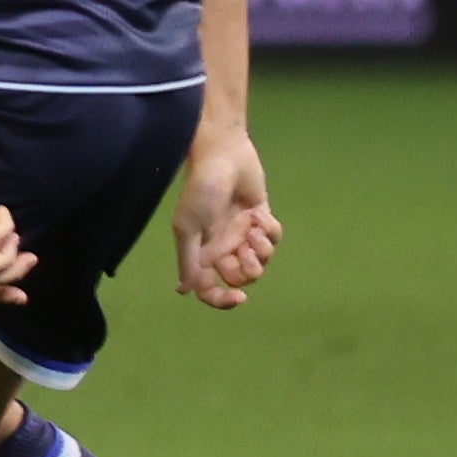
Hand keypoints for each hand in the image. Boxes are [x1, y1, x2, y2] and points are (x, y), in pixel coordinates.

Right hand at [170, 124, 280, 309]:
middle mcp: (222, 246)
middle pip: (240, 277)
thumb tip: (184, 291)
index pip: (208, 288)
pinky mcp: (261, 219)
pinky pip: (273, 238)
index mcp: (202, 251)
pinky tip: (260, 216)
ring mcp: (242, 233)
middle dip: (249, 270)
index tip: (239, 297)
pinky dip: (270, 230)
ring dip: (262, 249)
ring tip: (255, 230)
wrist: (224, 157)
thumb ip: (188, 260)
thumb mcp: (187, 227)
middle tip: (248, 253)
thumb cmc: (201, 191)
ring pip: (260, 261)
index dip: (221, 299)